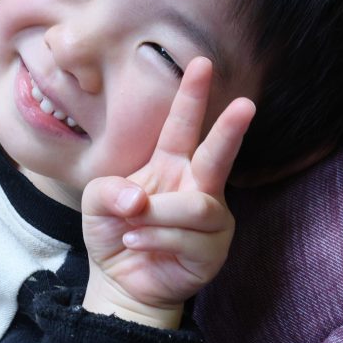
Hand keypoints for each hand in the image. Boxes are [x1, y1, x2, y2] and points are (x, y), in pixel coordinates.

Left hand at [81, 57, 255, 328]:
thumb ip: (108, 191)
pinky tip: (136, 243)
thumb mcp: (96, 202)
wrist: (119, 279)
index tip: (201, 64)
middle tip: (245, 104)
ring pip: (194, 206)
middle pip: (217, 155)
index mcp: (169, 164)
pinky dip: (153, 239)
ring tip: (130, 226)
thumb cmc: (114, 231)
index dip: (191, 96)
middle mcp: (196, 186)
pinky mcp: (212, 250)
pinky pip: (186, 238)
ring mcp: (209, 219)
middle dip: (230, 130)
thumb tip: (138, 199)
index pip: (182, 126)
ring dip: (156, 216)